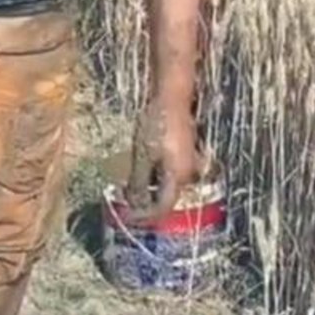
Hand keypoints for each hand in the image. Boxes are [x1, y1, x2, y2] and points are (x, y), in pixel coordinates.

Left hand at [122, 97, 201, 224]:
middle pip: (166, 198)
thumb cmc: (157, 125)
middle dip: (145, 201)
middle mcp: (189, 175)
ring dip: (149, 187)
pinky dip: (155, 176)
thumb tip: (133, 204)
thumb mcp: (142, 155)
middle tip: (124, 198)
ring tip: (129, 182)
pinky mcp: (186, 154)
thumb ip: (138, 182)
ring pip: (167, 185)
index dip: (144, 215)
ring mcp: (190, 164)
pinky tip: (142, 167)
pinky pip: (170, 173)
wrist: (173, 98)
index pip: (162, 207)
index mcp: (178, 178)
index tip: (127, 216)